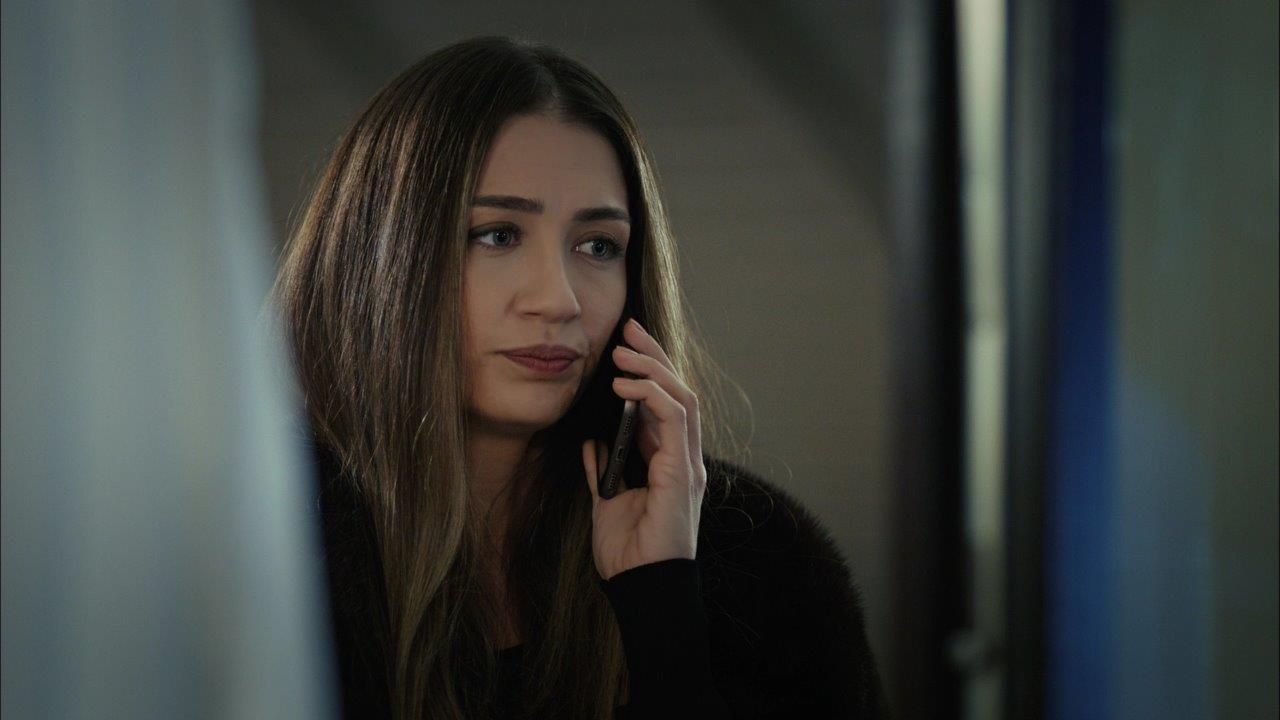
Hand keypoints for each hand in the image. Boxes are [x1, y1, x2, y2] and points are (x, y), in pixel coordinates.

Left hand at [581, 318, 707, 581]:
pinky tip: (627, 387)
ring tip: (623, 354)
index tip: (626, 344)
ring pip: (683, 398)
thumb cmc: (628, 553)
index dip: (650, 370)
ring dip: (653, 370)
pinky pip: (676, 420)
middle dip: (655, 356)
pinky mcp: (682, 474)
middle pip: (679, 391)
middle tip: (629, 329)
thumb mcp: (606, 502)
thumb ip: (601, 471)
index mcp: (670, 462)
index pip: (667, 402)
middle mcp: (685, 458)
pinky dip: (653, 396)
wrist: (640, 587)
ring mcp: (688, 465)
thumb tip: (590, 444)